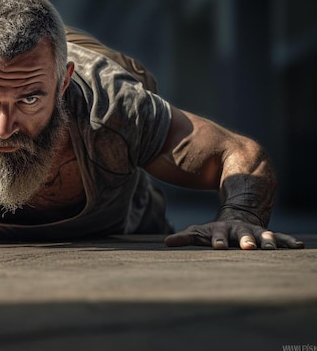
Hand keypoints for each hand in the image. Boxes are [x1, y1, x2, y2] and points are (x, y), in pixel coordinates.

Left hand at [164, 219, 303, 249]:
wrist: (237, 218)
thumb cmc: (214, 232)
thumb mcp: (198, 232)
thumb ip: (184, 237)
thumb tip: (166, 242)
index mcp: (222, 231)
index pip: (219, 236)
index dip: (218, 240)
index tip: (218, 246)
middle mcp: (240, 231)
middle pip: (243, 236)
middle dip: (245, 241)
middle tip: (248, 247)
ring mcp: (255, 233)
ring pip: (263, 237)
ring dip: (268, 241)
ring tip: (272, 247)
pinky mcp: (267, 236)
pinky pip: (281, 238)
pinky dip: (289, 242)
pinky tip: (299, 246)